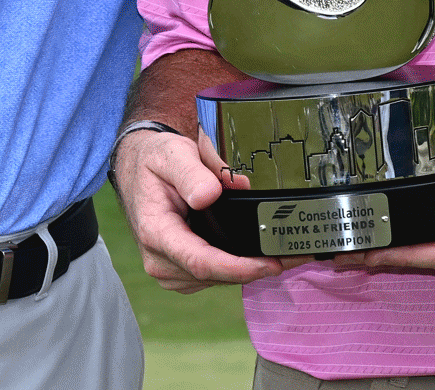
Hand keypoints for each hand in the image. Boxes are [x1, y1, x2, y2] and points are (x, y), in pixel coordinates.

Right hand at [113, 128, 304, 292]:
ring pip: (218, 279)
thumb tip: (211, 194)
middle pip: (215, 275)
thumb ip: (192, 173)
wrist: (139, 168)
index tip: (269, 264)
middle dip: (256, 268)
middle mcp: (159, 259)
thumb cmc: (155, 161)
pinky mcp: (181, 271)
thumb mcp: (171, 154)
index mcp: (155, 232)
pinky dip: (239, 267)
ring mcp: (170, 269)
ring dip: (251, 269)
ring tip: (284, 252)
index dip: (238, 267)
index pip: (200, 261)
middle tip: (295, 255)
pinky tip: (259, 253)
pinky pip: (215, 276)